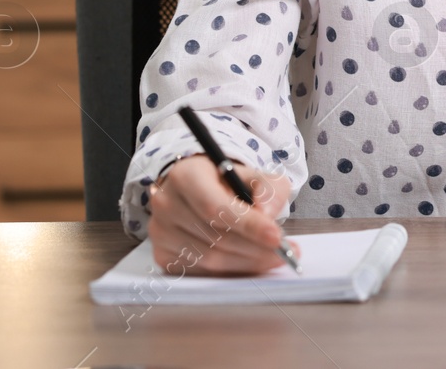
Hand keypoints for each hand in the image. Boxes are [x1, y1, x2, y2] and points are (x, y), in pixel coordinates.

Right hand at [146, 154, 300, 275]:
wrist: (198, 189)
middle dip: (255, 248)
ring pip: (209, 258)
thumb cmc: (227, 182)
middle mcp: (166, 204)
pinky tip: (250, 263)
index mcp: (185, 176)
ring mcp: (161, 232)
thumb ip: (269, 188)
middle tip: (285, 252)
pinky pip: (201, 271)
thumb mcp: (253, 175)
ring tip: (273, 258)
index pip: (216, 207)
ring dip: (247, 262)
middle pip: (215, 237)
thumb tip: (268, 214)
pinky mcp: (163, 255)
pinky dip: (231, 271)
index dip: (248, 225)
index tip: (277, 237)